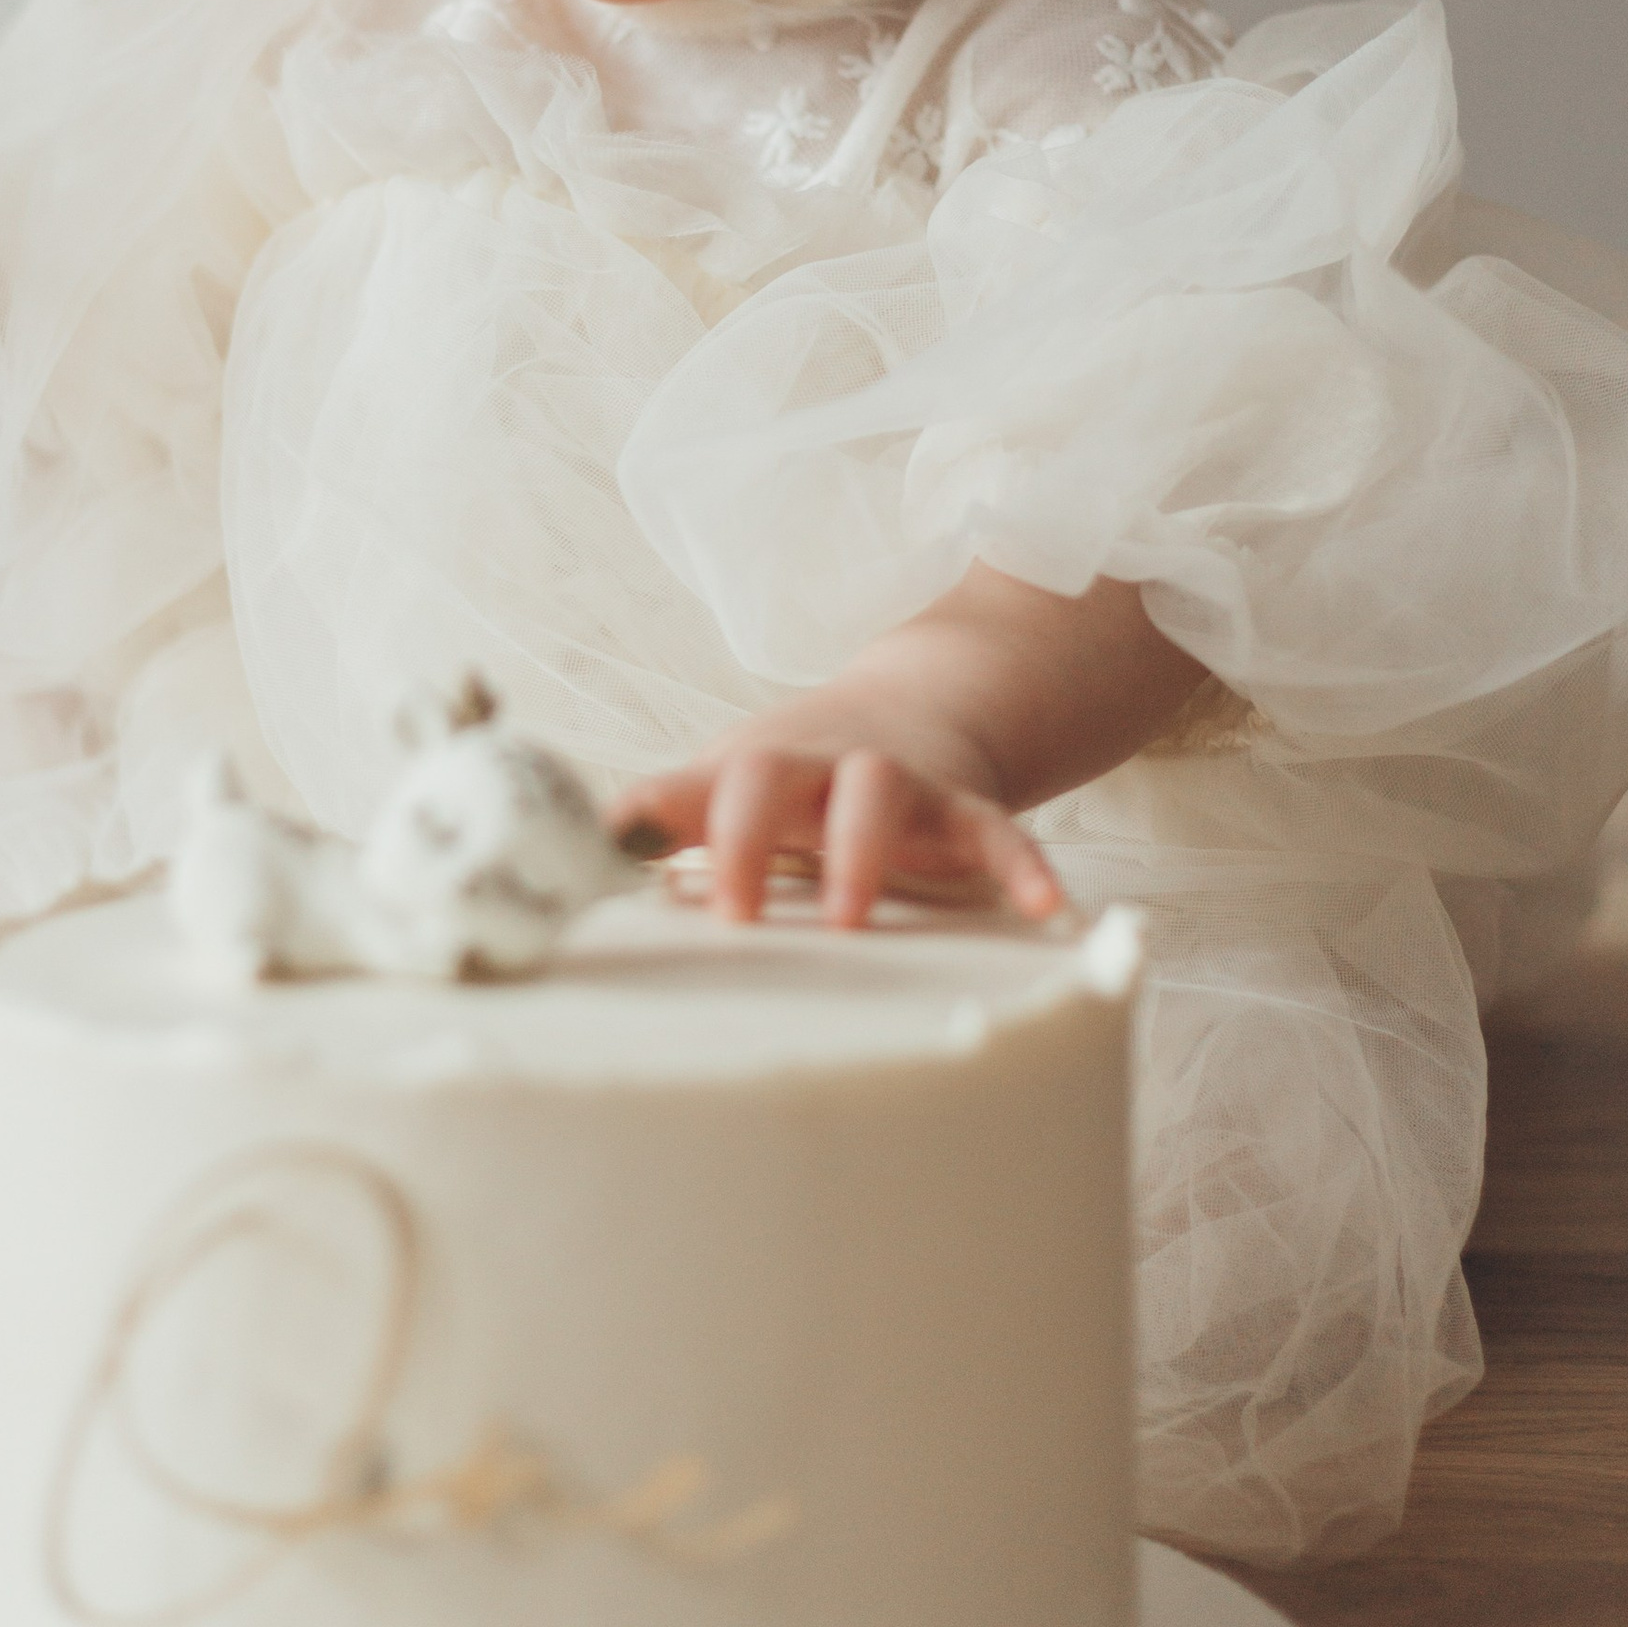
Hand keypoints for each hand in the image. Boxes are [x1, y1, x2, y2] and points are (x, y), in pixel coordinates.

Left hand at [614, 685, 1065, 929]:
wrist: (914, 706)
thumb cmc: (796, 772)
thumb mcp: (724, 783)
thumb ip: (662, 816)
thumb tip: (581, 849)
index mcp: (758, 765)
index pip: (702, 779)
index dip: (670, 818)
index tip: (632, 860)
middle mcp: (822, 766)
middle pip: (779, 774)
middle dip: (753, 835)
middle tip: (736, 915)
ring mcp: (898, 784)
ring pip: (881, 793)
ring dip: (861, 850)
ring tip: (846, 920)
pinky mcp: (965, 812)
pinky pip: (999, 833)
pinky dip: (1023, 864)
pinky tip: (1046, 906)